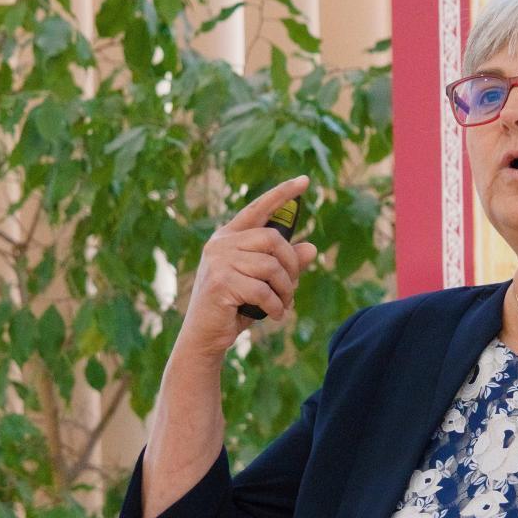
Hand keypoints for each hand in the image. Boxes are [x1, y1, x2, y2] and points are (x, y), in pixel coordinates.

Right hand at [177, 175, 319, 359]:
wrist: (205, 337)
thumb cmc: (234, 307)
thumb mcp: (263, 283)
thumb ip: (285, 265)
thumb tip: (312, 248)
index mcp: (229, 237)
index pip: (258, 208)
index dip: (282, 194)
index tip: (305, 181)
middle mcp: (220, 243)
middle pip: (273, 239)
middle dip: (291, 265)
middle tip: (293, 287)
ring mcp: (218, 261)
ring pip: (271, 267)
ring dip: (285, 290)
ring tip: (284, 305)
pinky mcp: (220, 282)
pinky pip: (263, 290)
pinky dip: (276, 305)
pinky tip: (276, 315)